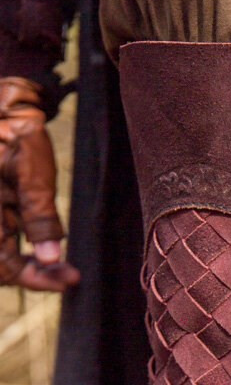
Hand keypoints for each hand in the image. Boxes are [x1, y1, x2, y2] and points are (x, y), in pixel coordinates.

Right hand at [0, 77, 79, 290]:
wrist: (2, 104)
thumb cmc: (13, 131)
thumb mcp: (31, 172)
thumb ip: (39, 218)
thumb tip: (50, 260)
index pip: (4, 267)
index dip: (37, 279)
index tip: (70, 280)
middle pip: (1, 266)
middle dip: (33, 274)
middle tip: (67, 274)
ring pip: (3, 255)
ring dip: (30, 263)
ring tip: (60, 266)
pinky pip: (4, 237)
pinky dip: (24, 247)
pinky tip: (44, 249)